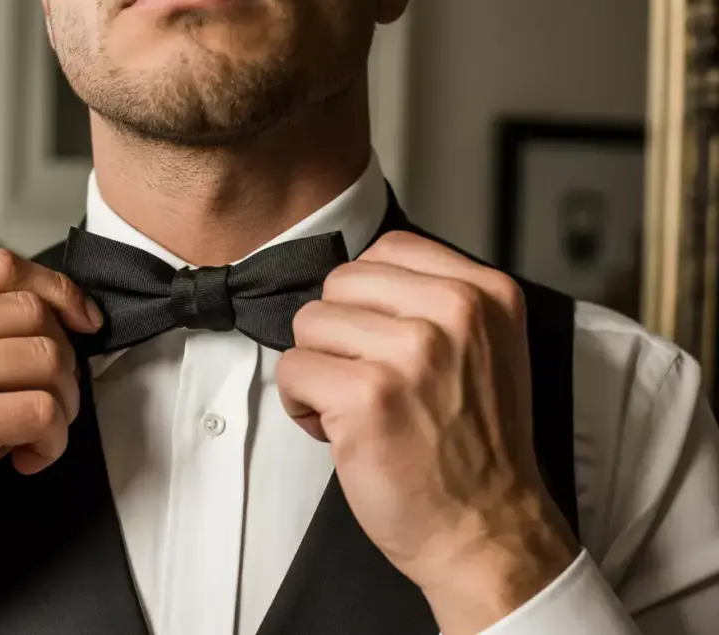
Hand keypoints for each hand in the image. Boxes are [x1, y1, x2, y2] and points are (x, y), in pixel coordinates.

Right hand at [0, 249, 102, 633]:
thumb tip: (64, 310)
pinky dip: (54, 440)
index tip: (84, 321)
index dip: (58, 289)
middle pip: (32, 311)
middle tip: (51, 400)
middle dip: (65, 359)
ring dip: (64, 403)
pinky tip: (29, 459)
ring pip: (46, 359)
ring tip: (38, 432)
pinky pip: (43, 410)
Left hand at [278, 231, 578, 634]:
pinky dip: (301, 404)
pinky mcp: (368, 395)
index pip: (386, 249)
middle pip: (340, 283)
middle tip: (369, 381)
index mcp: (485, 293)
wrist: (488, 530)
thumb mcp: (486, 349)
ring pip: (309, 322)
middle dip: (338, 333)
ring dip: (318, 368)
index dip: (367, 300)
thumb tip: (357, 277)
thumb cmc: (475, 447)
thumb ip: (432, 300)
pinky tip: (338, 430)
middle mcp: (455, 312)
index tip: (382, 342)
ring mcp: (412, 352)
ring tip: (355, 407)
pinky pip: (292, 368)